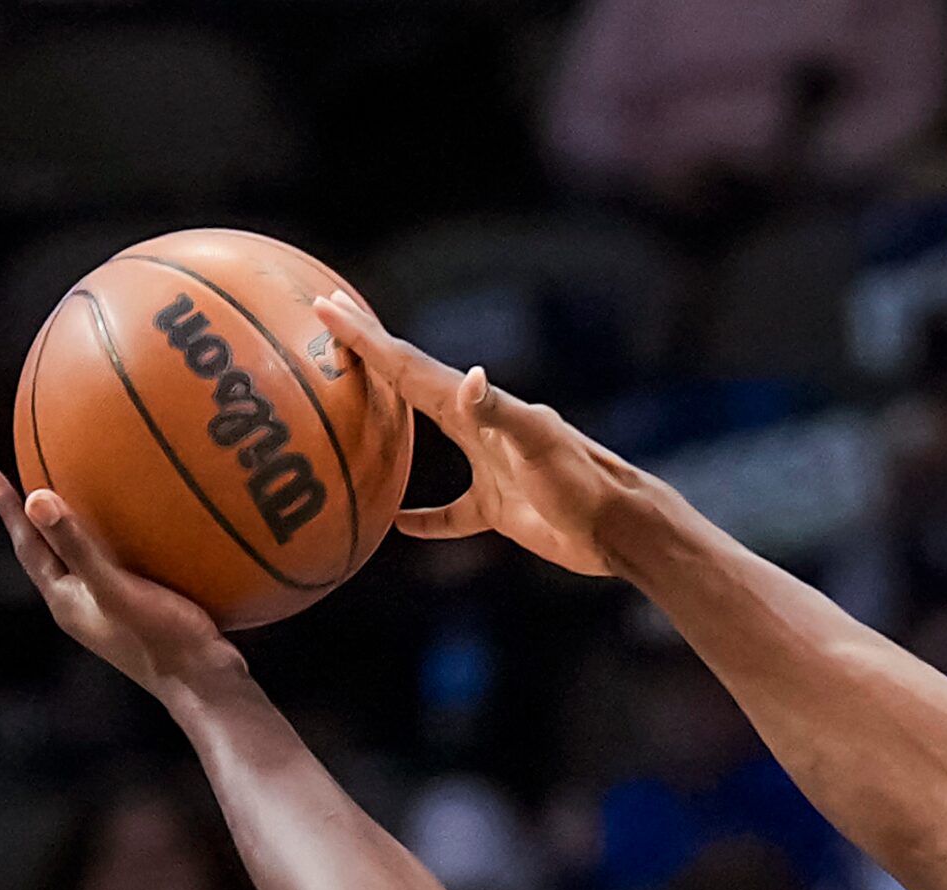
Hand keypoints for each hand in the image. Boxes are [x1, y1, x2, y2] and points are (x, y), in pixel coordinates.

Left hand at [0, 470, 241, 696]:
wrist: (206, 682)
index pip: (27, 547)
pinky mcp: (140, 609)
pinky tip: (135, 531)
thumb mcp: (116, 589)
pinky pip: (113, 566)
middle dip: (33, 520)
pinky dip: (111, 543)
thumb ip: (78, 548)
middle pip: (46, 554)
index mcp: (66, 601)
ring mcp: (110, 610)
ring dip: (71, 530)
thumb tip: (36, 499)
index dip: (9, 510)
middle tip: (24, 482)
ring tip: (72, 499)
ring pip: (80, 560)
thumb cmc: (161, 639)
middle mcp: (81, 605)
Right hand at [313, 292, 634, 576]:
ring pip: (424, 440)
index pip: (411, 367)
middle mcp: (479, 430)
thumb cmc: (583, 484)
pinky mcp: (499, 509)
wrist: (620, 528)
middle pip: (411, 385)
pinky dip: (425, 519)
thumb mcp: (539, 442)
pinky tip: (399, 523)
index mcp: (479, 409)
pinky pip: (451, 515)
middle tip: (331, 314)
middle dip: (371, 350)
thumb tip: (467, 375)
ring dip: (388, 420)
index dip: (367, 337)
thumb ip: (499, 412)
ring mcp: (488, 469)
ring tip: (351, 401)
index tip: (326, 305)